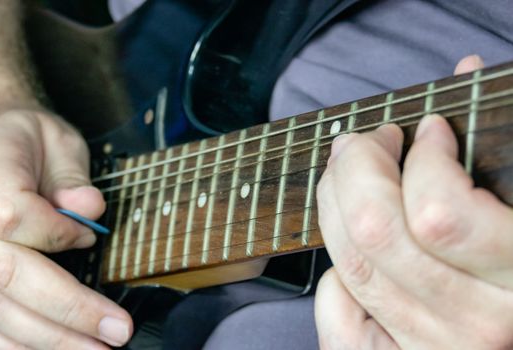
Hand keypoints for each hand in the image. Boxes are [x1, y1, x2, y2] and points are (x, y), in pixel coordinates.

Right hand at [0, 107, 132, 347]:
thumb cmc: (26, 142)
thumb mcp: (56, 139)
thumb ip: (70, 174)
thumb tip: (89, 210)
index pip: (16, 217)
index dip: (58, 233)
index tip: (88, 237)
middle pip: (9, 277)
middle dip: (69, 312)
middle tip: (117, 335)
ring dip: (46, 341)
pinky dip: (14, 345)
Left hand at [315, 56, 512, 348]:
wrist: (512, 332)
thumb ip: (498, 146)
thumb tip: (463, 69)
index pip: (438, 213)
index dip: (424, 158)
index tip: (427, 131)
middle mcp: (475, 326)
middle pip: (374, 231)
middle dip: (355, 165)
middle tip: (364, 141)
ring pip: (347, 263)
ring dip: (334, 203)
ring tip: (349, 176)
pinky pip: (335, 306)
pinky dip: (334, 270)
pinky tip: (357, 251)